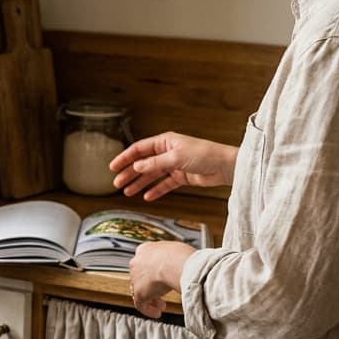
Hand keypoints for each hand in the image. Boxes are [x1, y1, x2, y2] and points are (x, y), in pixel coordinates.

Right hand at [110, 132, 237, 200]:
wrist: (226, 166)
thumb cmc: (205, 154)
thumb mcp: (176, 158)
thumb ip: (155, 163)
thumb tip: (137, 166)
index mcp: (165, 141)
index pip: (139, 149)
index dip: (125, 158)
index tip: (112, 167)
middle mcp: (168, 152)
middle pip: (143, 163)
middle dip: (129, 173)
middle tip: (117, 183)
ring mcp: (174, 164)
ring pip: (152, 175)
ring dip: (140, 183)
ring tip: (128, 192)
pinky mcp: (182, 176)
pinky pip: (165, 184)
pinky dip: (156, 190)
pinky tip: (147, 197)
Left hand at [129, 240, 193, 318]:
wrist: (174, 263)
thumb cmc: (180, 256)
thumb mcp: (177, 251)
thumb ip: (175, 258)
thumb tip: (184, 264)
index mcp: (145, 250)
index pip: (146, 261)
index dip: (154, 271)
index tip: (162, 277)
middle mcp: (137, 263)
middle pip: (141, 277)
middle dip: (152, 286)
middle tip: (162, 292)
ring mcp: (136, 278)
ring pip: (140, 291)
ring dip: (152, 299)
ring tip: (162, 305)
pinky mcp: (139, 292)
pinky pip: (141, 305)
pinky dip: (149, 310)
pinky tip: (157, 313)